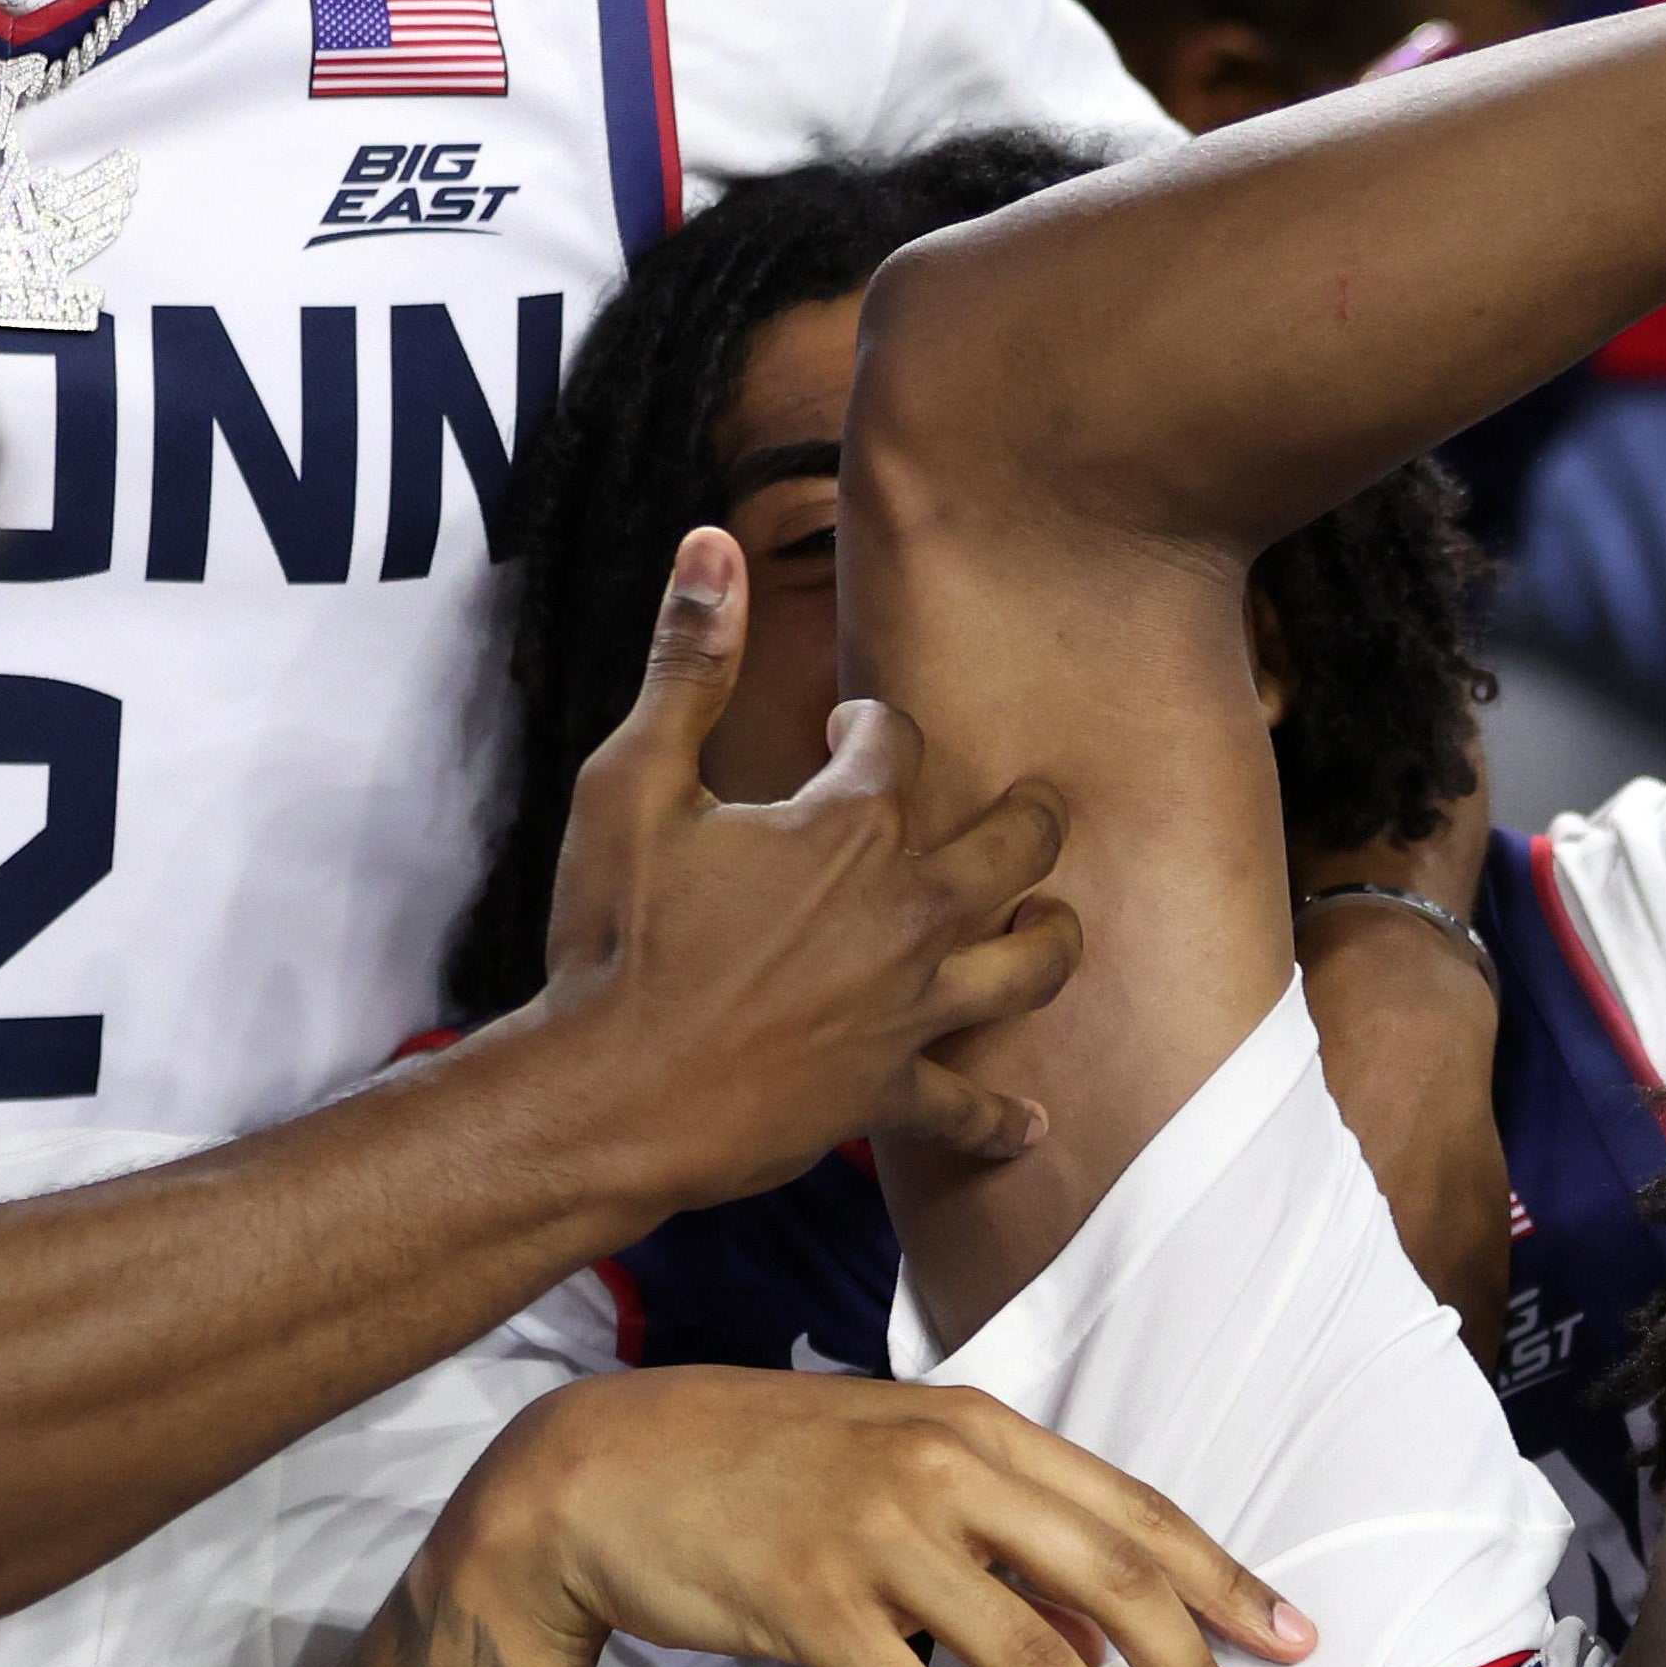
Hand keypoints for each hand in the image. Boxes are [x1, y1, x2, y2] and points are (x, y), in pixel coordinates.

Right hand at [475, 1366, 1317, 1666]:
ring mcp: (875, 1534)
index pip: (1134, 1510)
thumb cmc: (765, 1471)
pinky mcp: (809, 1604)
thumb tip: (1103, 1641)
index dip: (1222, 1581)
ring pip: (1032, 1655)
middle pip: (1111, 1579)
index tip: (1295, 1643)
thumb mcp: (899, 1471)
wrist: (603, 1469)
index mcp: (978, 1428)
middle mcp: (943, 1469)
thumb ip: (1006, 1541)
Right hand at [509, 526, 1081, 1216]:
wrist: (609, 1093)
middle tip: (1035, 806)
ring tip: (1056, 921)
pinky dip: (1001, 1119)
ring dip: (1053, 939)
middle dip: (1029, 816)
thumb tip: (710, 543)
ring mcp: (911, 1009)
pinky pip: (969, 1110)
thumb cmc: (616, 940)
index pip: (899, 743)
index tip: (840, 730)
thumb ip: (686, 664)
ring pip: (1030, 968)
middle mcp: (907, 913)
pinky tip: (1030, 1123)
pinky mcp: (891, 1092)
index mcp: (850, 828)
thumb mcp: (633, 783)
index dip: (870, 726)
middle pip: (1014, 846)